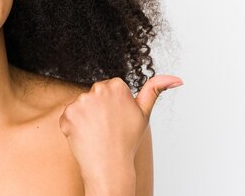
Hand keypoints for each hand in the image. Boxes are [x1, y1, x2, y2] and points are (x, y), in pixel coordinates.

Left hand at [59, 75, 181, 191]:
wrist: (110, 166)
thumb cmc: (127, 140)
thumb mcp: (144, 113)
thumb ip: (155, 89)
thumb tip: (177, 79)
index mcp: (116, 85)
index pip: (108, 88)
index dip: (112, 105)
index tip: (117, 118)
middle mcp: (97, 89)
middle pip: (93, 94)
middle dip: (97, 108)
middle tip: (107, 127)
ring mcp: (80, 102)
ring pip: (80, 105)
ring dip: (85, 117)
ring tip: (97, 132)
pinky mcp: (67, 114)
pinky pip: (68, 116)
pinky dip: (73, 125)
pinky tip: (84, 135)